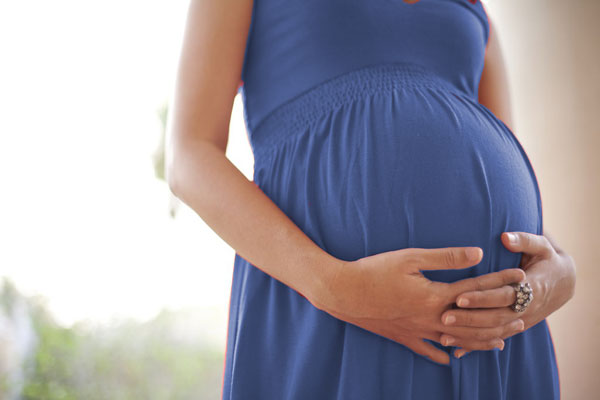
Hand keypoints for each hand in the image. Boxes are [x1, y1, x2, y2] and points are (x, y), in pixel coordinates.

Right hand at [316, 246, 525, 364]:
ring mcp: (417, 331)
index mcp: (436, 296)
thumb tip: (477, 254)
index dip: (499, 282)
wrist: (344, 292)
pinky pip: (427, 350)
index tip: (519, 277)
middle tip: (522, 316)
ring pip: (457, 340)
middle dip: (500, 318)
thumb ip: (446, 257)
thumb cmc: (374, 270)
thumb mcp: (410, 258)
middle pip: (474, 321)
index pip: (476, 289)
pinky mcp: (402, 337)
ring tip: (501, 341)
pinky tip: (451, 358)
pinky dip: (442, 354)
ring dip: (481, 340)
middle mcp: (431, 318)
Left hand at [441, 231, 575, 357]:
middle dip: (469, 319)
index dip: (481, 297)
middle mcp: (526, 309)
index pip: (502, 295)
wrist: (563, 283)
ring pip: (494, 334)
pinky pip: (495, 339)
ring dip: (470, 337)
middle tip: (444, 317)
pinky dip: (477, 346)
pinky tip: (457, 351)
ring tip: (444, 336)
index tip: (459, 296)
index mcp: (531, 288)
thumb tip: (505, 237)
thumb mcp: (542, 246)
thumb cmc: (547, 259)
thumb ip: (524, 240)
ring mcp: (521, 321)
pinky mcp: (514, 327)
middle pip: (495, 318)